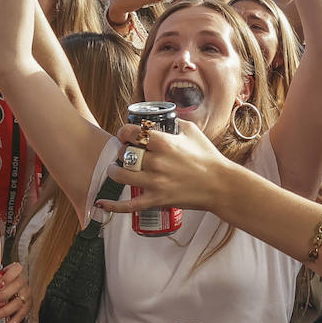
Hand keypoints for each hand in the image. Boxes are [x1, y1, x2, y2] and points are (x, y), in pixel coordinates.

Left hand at [0, 262, 28, 322]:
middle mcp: (22, 282)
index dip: (8, 276)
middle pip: (17, 285)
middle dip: (3, 295)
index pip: (16, 269)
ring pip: (20, 300)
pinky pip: (24, 312)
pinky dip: (16, 319)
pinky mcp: (27, 305)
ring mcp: (26, 293)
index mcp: (14, 272)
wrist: (10, 291)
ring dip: (6, 310)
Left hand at [98, 118, 233, 214]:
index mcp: (164, 142)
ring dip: (114, 171)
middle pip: (124, 154)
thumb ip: (175, 123)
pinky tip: (101, 203)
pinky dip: (113, 205)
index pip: (131, 132)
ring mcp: (155, 182)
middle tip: (124, 152)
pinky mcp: (156, 200)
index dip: (124, 132)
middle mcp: (156, 161)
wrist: (220, 184)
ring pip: (121, 176)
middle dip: (121, 151)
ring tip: (115, 169)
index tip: (125, 134)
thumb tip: (164, 117)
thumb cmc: (208, 157)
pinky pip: (128, 205)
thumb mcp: (193, 132)